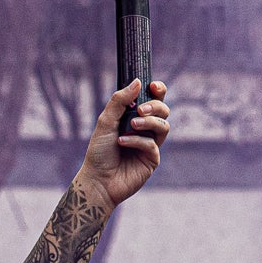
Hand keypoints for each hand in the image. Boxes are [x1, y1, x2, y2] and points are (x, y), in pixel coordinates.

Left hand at [77, 80, 168, 211]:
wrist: (97, 180)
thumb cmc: (99, 152)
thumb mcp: (106, 121)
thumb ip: (120, 101)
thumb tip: (137, 82)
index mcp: (134, 117)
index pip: (153, 99)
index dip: (158, 90)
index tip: (153, 85)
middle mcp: (145, 129)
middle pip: (163, 110)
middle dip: (155, 106)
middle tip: (140, 110)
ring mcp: (150, 144)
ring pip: (163, 126)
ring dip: (148, 122)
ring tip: (131, 125)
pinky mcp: (152, 159)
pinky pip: (152, 145)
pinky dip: (137, 141)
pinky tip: (122, 143)